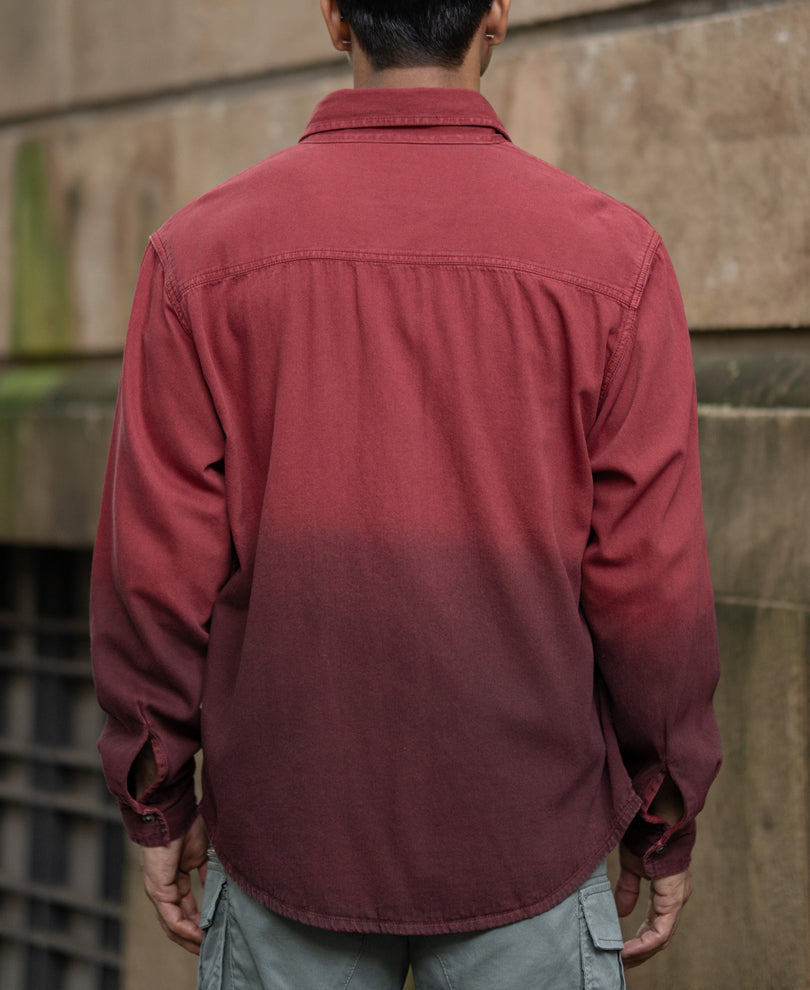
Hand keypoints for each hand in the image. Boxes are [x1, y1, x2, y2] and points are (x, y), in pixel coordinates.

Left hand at [138, 813, 209, 953]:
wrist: (175, 812)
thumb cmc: (188, 825)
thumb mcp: (204, 854)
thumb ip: (209, 873)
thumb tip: (218, 890)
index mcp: (174, 880)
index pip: (185, 910)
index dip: (198, 924)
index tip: (213, 933)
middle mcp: (164, 888)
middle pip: (176, 923)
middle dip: (193, 938)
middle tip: (209, 949)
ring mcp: (159, 890)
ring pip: (172, 925)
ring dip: (189, 939)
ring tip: (206, 947)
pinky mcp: (158, 889)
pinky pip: (171, 917)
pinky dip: (186, 928)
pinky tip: (200, 934)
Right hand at [614, 844, 691, 967]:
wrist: (654, 818)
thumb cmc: (644, 836)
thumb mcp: (632, 867)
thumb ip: (628, 889)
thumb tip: (621, 911)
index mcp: (668, 891)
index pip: (656, 925)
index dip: (639, 940)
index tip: (621, 950)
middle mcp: (676, 899)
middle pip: (660, 937)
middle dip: (640, 953)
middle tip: (620, 962)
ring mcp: (677, 900)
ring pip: (662, 938)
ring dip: (641, 952)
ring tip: (621, 960)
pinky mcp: (673, 899)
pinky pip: (661, 931)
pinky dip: (644, 943)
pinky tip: (628, 950)